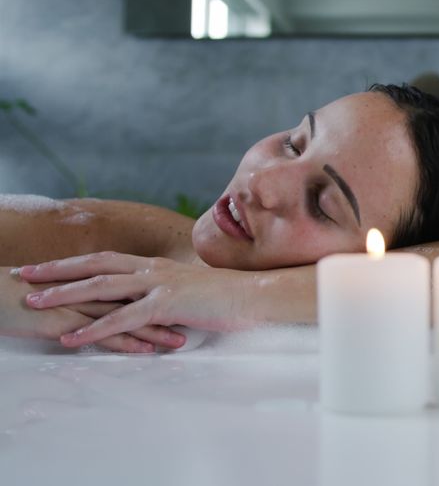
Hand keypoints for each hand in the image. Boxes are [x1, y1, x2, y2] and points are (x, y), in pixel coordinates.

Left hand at [16, 252, 256, 348]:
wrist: (256, 295)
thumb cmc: (228, 297)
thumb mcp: (189, 291)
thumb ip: (165, 296)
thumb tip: (150, 308)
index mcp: (156, 266)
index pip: (106, 259)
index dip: (75, 263)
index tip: (47, 267)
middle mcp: (152, 269)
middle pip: (95, 266)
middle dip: (57, 270)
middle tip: (25, 275)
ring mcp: (159, 284)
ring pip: (101, 288)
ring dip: (64, 295)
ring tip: (34, 304)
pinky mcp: (166, 304)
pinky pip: (122, 318)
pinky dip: (93, 329)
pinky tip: (72, 338)